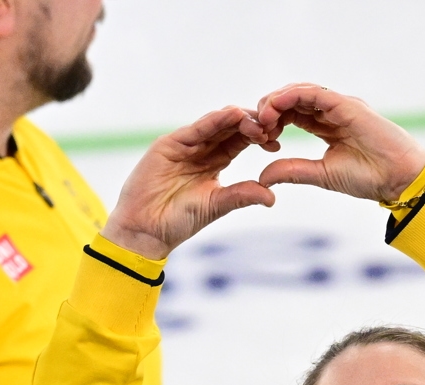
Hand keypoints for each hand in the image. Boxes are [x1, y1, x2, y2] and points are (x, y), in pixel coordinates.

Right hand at [101, 106, 274, 259]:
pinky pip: (195, 130)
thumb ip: (241, 195)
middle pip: (229, 128)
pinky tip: (232, 115)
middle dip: (251, 125)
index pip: (239, 142)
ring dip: (236, 119)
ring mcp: (184, 145)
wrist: (147, 230)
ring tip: (256, 120)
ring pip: (214, 124)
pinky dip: (213, 121)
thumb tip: (272, 196)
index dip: (258, 138)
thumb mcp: (217, 204)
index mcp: (215, 162)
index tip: (276, 142)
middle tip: (271, 127)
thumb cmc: (180, 220)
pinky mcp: (168, 145)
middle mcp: (200, 149)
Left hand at [252, 84, 424, 201]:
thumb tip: (263, 176)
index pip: (291, 115)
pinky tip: (276, 107)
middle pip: (291, 100)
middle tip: (258, 129)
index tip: (263, 141)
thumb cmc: (370, 178)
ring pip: (299, 92)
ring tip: (264, 119)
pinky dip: (291, 96)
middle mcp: (332, 112)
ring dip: (276, 102)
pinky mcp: (346, 104)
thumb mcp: (322, 174)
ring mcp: (339, 106)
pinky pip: (313, 92)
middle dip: (270, 111)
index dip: (273, 123)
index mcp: (328, 127)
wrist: (400, 179)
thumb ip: (293, 170)